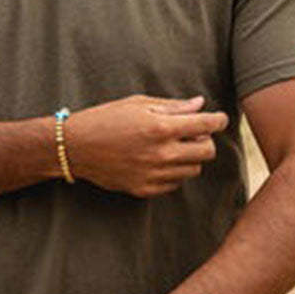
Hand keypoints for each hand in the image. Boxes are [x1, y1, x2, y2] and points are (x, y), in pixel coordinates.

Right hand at [64, 94, 228, 197]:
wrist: (75, 147)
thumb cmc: (106, 118)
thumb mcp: (138, 104)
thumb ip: (172, 107)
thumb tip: (200, 105)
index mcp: (160, 128)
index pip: (206, 125)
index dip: (218, 120)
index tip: (219, 119)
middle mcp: (161, 154)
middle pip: (207, 151)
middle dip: (205, 140)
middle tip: (193, 133)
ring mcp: (154, 174)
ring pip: (193, 169)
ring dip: (190, 157)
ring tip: (172, 146)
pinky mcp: (145, 189)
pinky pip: (175, 184)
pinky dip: (174, 172)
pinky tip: (159, 161)